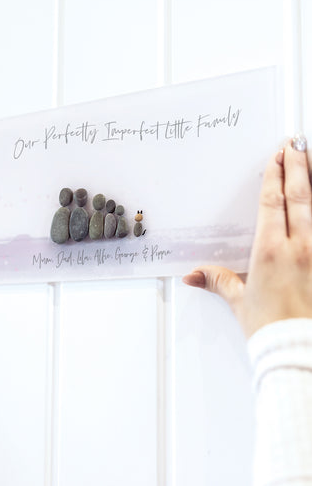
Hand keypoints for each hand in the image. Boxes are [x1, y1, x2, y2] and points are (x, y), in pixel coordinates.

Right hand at [183, 137, 311, 337]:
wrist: (299, 350)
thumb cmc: (271, 326)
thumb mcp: (239, 300)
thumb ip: (217, 280)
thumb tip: (192, 275)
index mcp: (270, 250)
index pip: (273, 202)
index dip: (274, 175)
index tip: (277, 156)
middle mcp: (299, 246)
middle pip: (300, 195)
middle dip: (298, 165)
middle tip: (297, 143)